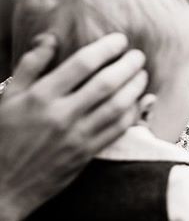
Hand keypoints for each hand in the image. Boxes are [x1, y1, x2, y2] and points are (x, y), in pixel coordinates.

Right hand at [0, 33, 147, 220]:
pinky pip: (118, 129)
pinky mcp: (87, 153)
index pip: (83, 64)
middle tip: (139, 55)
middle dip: (128, 65)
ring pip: (118, 106)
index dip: (106, 48)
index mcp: (40, 96)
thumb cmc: (4, 135)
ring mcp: (76, 135)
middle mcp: (61, 114)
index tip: (121, 40)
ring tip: (142, 74)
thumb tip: (51, 37)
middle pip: (106, 83)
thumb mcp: (8, 96)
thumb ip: (31, 64)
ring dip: (135, 87)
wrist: (3, 185)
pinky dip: (133, 113)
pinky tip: (139, 101)